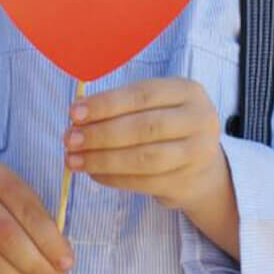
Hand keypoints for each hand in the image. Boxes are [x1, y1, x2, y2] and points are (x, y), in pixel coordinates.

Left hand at [62, 76, 225, 212]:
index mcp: (188, 91)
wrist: (204, 168)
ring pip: (143, 158)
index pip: (142, 95)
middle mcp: (199, 120)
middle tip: (70, 139)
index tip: (74, 113)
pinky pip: (143, 182)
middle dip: (101, 134)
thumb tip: (78, 113)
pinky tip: (93, 173)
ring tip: (74, 160)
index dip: (106, 104)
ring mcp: (197, 154)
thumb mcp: (155, 105)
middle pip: (143, 127)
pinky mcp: (186, 182)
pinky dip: (113, 178)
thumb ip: (122, 106)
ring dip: (103, 159)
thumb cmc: (169, 127)